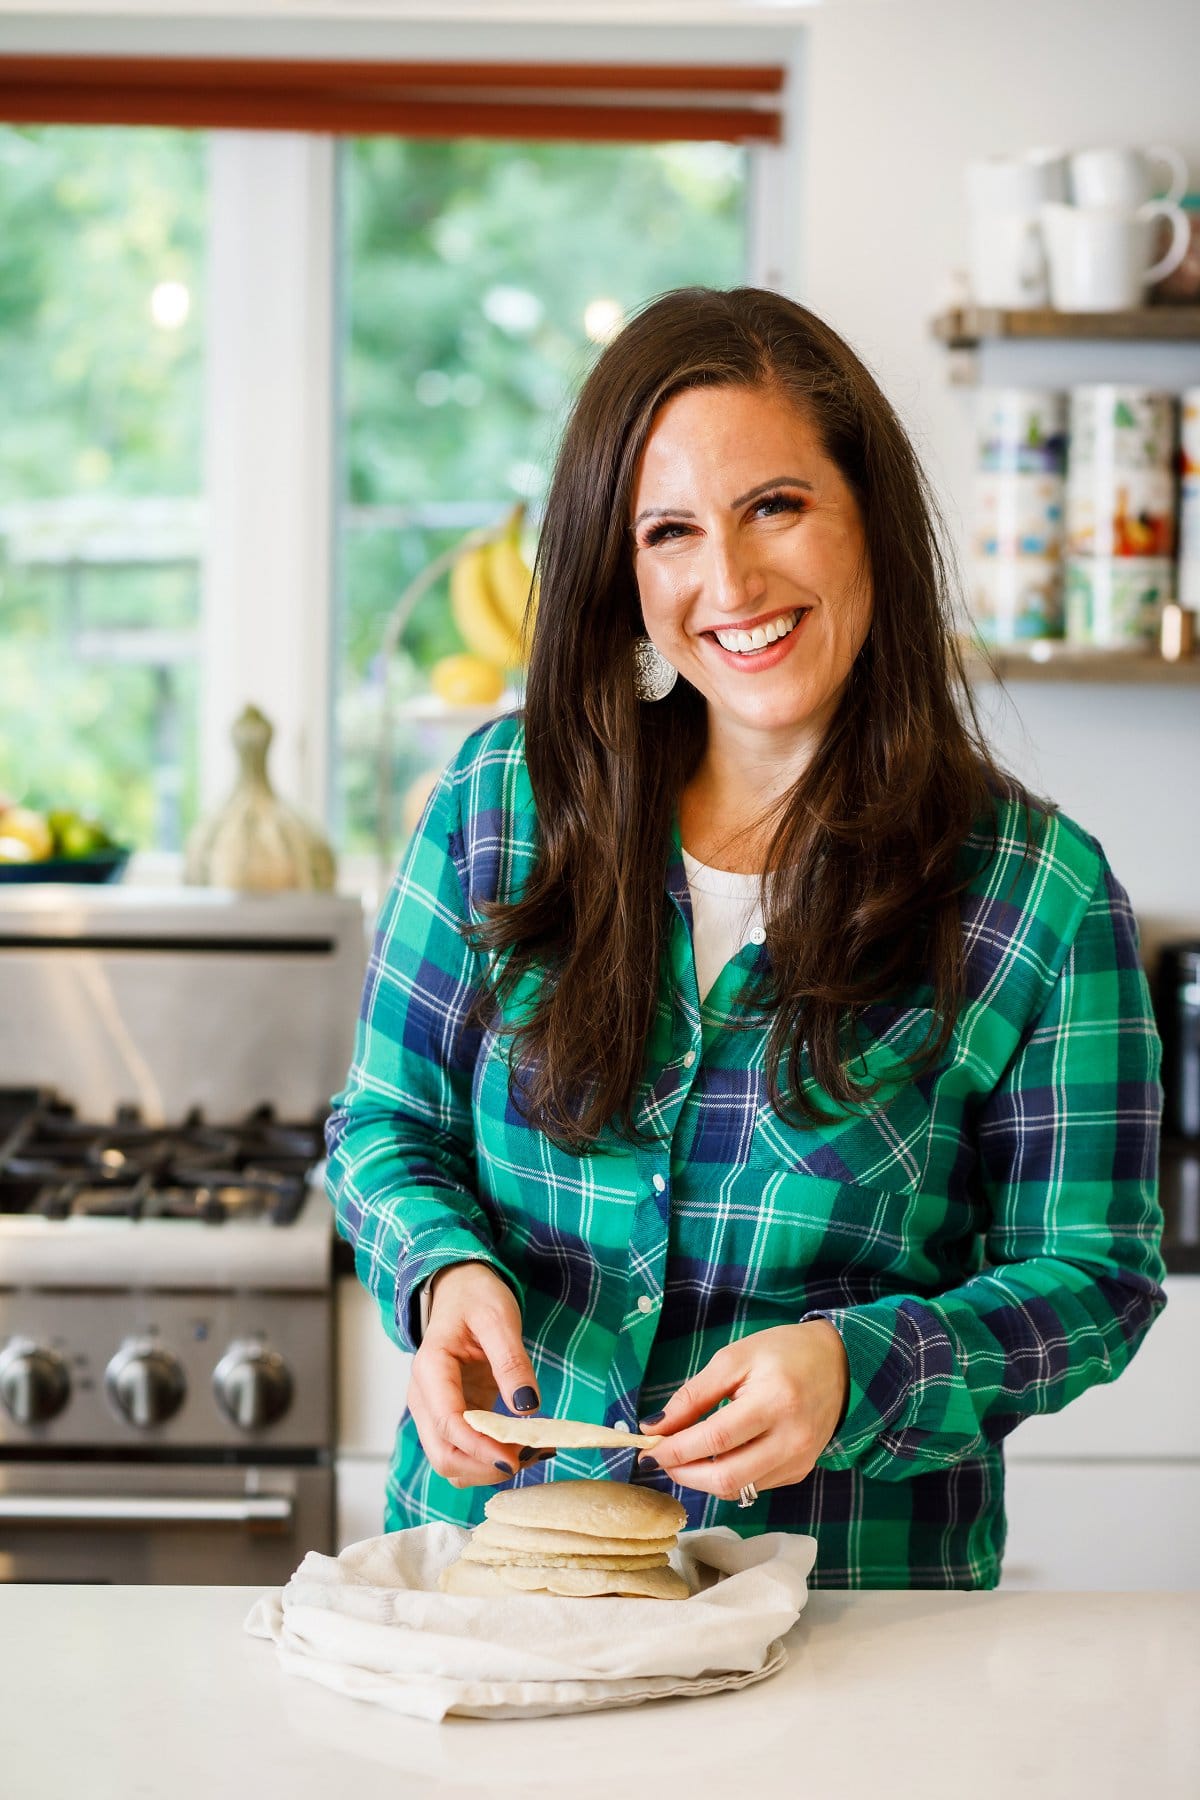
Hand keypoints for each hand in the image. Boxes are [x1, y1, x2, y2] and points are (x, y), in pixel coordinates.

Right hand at [407, 1263, 546, 1487]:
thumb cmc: (475, 1298)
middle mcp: (424, 1398)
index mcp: (431, 1370)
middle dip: (484, 1467)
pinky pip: (466, 1450)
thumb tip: (527, 1408)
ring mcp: (435, 1411)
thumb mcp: (499, 1318)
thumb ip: (511, 1362)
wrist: (460, 1290)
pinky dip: (491, 1458)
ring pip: (453, 1461)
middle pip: (443, 1456)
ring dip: (488, 1468)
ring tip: (533, 1450)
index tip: (517, 1458)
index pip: (448, 1424)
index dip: (480, 1449)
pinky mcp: (452, 1417)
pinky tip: (524, 1446)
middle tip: (529, 1455)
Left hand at [637, 1322, 849, 1500]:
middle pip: (726, 1477)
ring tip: (684, 1456)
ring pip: (738, 1489)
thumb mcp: (734, 1359)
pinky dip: (727, 1477)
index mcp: (775, 1402)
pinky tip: (715, 1457)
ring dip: (702, 1479)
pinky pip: (754, 1486)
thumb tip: (655, 1427)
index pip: (715, 1440)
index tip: (648, 1449)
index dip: (676, 1449)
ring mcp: (799, 1461)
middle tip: (661, 1457)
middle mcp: (791, 1439)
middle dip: (684, 1473)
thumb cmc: (783, 1353)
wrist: (840, 1364)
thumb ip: (693, 1395)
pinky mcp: (800, 1472)